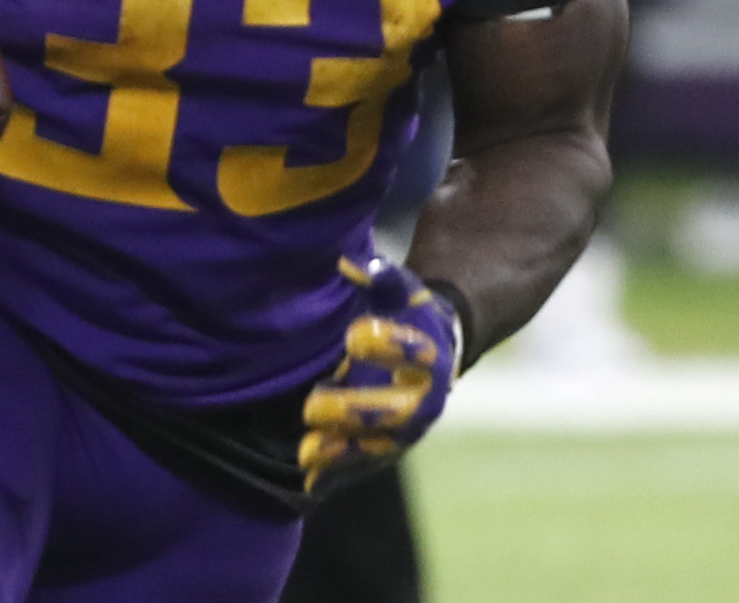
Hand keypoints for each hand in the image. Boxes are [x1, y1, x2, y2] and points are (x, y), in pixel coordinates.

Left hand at [299, 256, 460, 489]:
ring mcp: (405, 432)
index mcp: (430, 357)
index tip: (353, 334)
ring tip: (306, 450)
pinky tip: (307, 476)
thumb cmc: (407, 315)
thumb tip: (349, 262)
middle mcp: (423, 401)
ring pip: (377, 447)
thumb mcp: (399, 292)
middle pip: (394, 412)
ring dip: (342, 450)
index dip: (386, 344)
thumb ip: (380, 276)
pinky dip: (335, 472)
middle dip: (355, 409)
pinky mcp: (386, 450)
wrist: (432, 352)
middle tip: (313, 402)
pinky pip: (362, 465)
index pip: (413, 353)